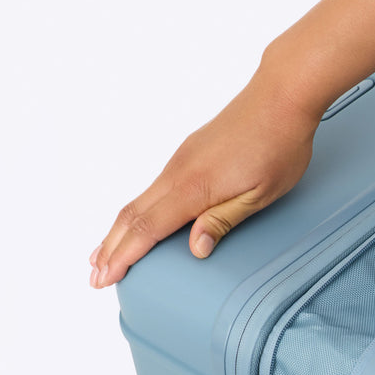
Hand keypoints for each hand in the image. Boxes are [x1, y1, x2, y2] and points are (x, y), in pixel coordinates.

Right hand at [90, 63, 318, 287]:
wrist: (279, 97)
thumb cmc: (277, 147)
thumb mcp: (260, 194)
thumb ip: (223, 221)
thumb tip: (195, 250)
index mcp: (193, 187)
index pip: (147, 229)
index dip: (124, 256)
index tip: (106, 278)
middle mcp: (177, 173)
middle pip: (132, 216)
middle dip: (110, 249)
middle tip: (94, 277)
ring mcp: (180, 162)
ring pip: (138, 201)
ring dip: (118, 232)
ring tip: (103, 255)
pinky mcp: (187, 155)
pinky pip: (152, 190)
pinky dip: (136, 213)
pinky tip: (135, 223)